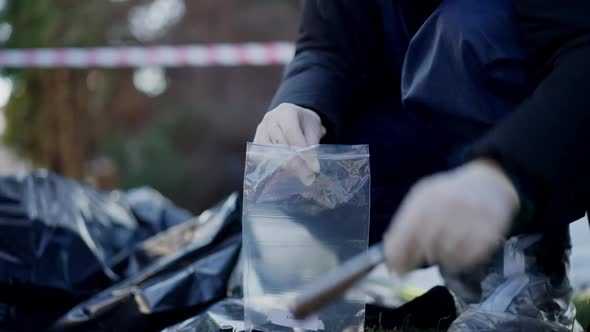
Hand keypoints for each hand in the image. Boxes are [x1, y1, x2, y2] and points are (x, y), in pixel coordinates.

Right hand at [254, 103, 326, 184]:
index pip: (292, 133)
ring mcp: (260, 132)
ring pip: (269, 153)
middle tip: (309, 177)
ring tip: (300, 176)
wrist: (292, 118)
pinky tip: (288, 173)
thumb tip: (312, 167)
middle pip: (279, 144)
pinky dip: (275, 167)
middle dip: (295, 163)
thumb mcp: (314, 128)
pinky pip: (262, 159)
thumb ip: (313, 144)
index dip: (303, 151)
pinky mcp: (256, 144)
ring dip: (286, 167)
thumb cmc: (304, 123)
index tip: (314, 167)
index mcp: (285, 112)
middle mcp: (269, 121)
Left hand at [383, 159, 519, 273]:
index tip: (394, 269)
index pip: (406, 233)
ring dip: (439, 259)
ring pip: (445, 256)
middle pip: (425, 247)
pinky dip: (458, 261)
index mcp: (427, 199)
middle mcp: (448, 209)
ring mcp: (469, 221)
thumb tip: (389, 252)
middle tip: (416, 263)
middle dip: (416, 260)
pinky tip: (456, 252)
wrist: (489, 182)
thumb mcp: (422, 199)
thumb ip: (405, 223)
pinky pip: (466, 259)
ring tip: (441, 250)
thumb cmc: (448, 195)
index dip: (398, 255)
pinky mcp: (488, 234)